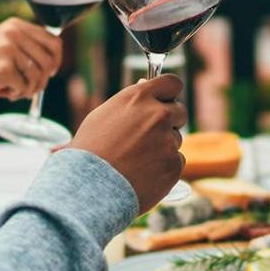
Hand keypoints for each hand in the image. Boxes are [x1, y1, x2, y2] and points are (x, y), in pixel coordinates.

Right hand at [0, 18, 62, 106]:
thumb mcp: (1, 46)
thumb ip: (25, 46)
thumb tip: (55, 59)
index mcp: (14, 24)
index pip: (54, 41)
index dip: (55, 61)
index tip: (49, 73)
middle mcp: (13, 33)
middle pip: (50, 61)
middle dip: (43, 79)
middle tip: (27, 88)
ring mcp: (8, 50)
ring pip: (39, 76)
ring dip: (28, 89)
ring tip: (11, 90)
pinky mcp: (4, 69)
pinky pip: (25, 87)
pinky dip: (16, 95)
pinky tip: (0, 92)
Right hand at [69, 75, 187, 213]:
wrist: (90, 187)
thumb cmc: (89, 151)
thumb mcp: (103, 116)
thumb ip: (130, 102)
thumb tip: (144, 86)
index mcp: (139, 98)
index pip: (172, 83)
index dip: (170, 94)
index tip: (167, 101)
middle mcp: (158, 115)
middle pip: (180, 112)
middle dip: (170, 121)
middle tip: (150, 136)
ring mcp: (168, 140)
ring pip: (176, 140)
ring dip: (163, 147)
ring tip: (136, 160)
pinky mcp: (174, 165)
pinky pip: (176, 162)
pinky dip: (164, 168)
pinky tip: (143, 174)